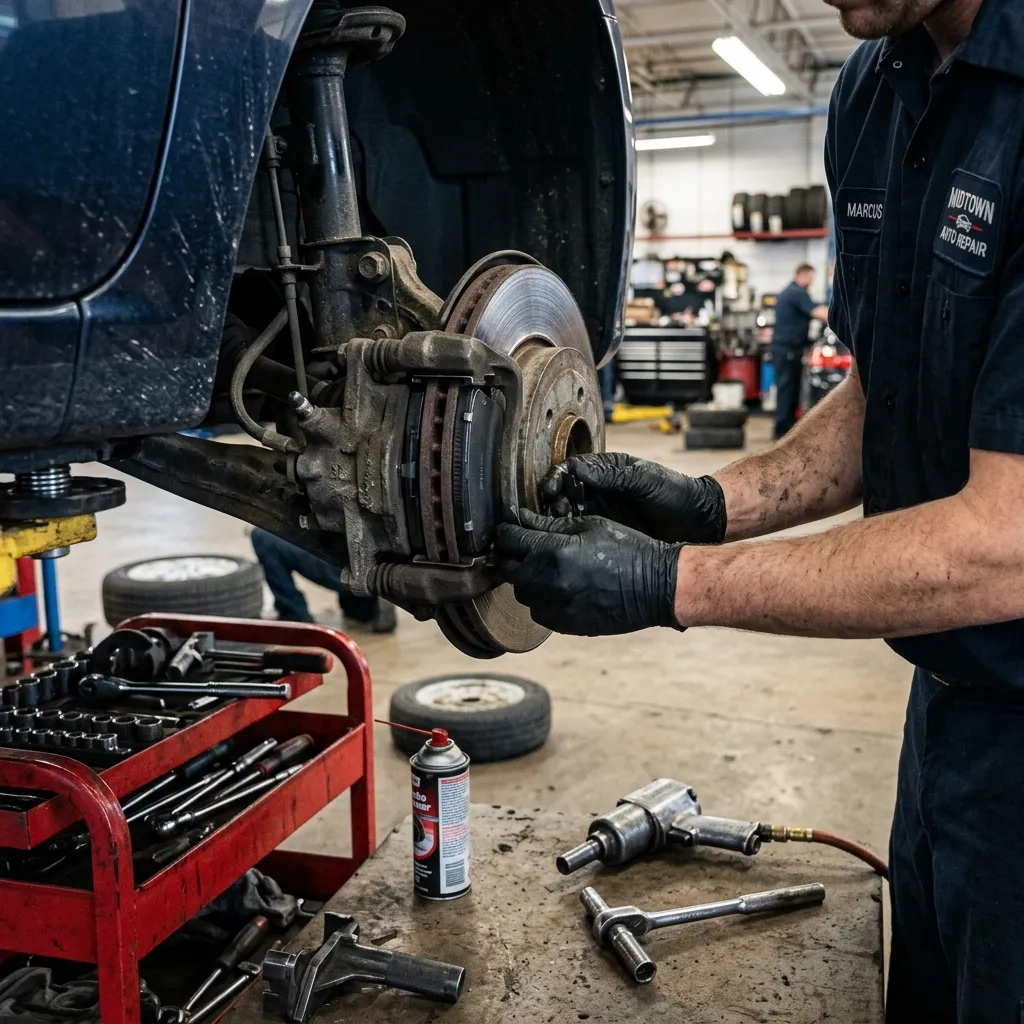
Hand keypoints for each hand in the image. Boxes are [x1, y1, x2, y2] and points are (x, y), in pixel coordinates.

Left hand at [496, 509, 682, 635]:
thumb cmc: (627, 549)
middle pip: (508, 569)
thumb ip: (551, 524)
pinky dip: (542, 600)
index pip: (509, 540)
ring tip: (546, 570)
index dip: (506, 531)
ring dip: (527, 579)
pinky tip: (560, 589)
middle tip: (524, 548)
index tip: (510, 529)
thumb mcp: (591, 525)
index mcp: (554, 551)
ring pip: (521, 593)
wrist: (656, 586)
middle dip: (512, 556)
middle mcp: (549, 582)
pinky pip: (538, 612)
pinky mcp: (565, 625)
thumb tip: (522, 519)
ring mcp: (556, 607)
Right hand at [541, 453, 726, 543]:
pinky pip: (582, 532)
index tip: (550, 490)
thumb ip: (612, 475)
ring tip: (560, 527)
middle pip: (565, 492)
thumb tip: (577, 468)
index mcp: (607, 470)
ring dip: (560, 519)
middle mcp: (600, 490)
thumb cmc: (675, 494)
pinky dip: (571, 535)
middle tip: (556, 512)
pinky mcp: (606, 532)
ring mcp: (602, 511)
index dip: (556, 478)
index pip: (571, 470)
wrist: (697, 522)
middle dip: (555, 501)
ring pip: (569, 513)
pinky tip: (569, 541)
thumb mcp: (644, 481)